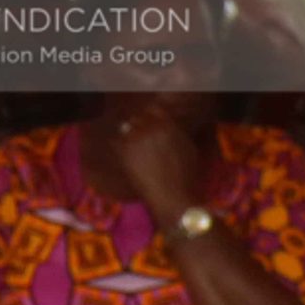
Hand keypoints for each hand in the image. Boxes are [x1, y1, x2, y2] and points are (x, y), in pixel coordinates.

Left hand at [103, 107, 204, 221]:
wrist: (172, 195)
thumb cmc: (185, 176)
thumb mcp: (188, 148)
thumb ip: (175, 132)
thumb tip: (166, 124)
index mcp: (169, 125)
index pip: (154, 109)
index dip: (151, 116)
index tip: (149, 122)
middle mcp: (151, 127)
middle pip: (138, 118)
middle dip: (138, 126)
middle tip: (139, 137)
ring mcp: (136, 138)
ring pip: (126, 128)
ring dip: (128, 135)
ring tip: (132, 147)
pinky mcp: (125, 150)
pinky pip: (116, 142)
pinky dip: (118, 145)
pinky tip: (123, 154)